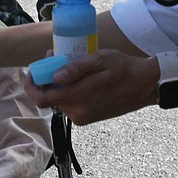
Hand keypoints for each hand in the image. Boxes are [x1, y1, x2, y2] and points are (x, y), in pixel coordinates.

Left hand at [24, 49, 157, 124]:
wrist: (145, 86)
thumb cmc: (123, 68)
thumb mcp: (100, 60)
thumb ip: (75, 68)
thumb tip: (54, 75)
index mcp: (77, 98)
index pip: (41, 99)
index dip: (31, 86)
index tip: (33, 72)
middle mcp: (77, 113)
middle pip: (49, 99)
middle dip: (47, 80)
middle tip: (54, 59)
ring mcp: (83, 117)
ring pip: (60, 101)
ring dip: (59, 85)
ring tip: (70, 66)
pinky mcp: (89, 118)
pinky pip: (71, 105)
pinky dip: (69, 91)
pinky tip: (80, 78)